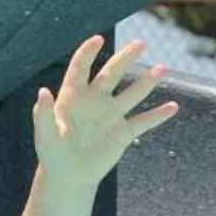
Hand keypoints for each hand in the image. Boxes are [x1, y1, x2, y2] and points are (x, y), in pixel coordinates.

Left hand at [33, 34, 177, 187]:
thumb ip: (43, 114)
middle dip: (126, 57)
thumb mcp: (44, 135)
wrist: (68, 175)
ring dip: (147, 81)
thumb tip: (43, 92)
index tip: (98, 40)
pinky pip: (143, 121)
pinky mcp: (123, 133)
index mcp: (74, 95)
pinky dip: (158, 115)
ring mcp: (111, 115)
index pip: (81, 68)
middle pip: (112, 73)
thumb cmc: (52, 153)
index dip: (88, 52)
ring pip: (132, 93)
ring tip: (162, 68)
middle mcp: (95, 100)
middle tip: (140, 43)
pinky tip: (173, 107)